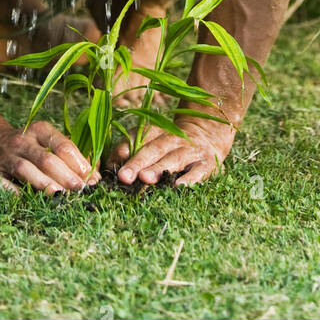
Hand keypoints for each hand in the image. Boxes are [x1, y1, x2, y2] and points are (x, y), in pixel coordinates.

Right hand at [0, 118, 101, 194]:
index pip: (63, 145)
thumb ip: (67, 153)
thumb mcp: (44, 140)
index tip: (93, 178)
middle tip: (81, 189)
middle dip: (66, 175)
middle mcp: (22, 140)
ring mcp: (5, 156)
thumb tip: (93, 173)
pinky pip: (3, 185)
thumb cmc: (26, 145)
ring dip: (45, 183)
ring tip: (61, 196)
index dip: (79, 162)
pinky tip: (30, 202)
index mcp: (39, 130)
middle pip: (47, 158)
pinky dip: (16, 194)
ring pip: (27, 169)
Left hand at [110, 114, 235, 188]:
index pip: (140, 138)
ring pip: (174, 159)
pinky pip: (199, 171)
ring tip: (145, 179)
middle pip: (154, 149)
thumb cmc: (172, 144)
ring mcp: (191, 151)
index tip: (113, 162)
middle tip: (124, 176)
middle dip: (138, 163)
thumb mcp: (154, 140)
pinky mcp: (207, 164)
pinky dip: (190, 179)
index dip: (126, 149)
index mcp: (158, 131)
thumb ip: (131, 149)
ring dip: (160, 168)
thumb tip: (108, 164)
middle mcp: (174, 140)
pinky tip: (179, 187)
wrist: (210, 133)